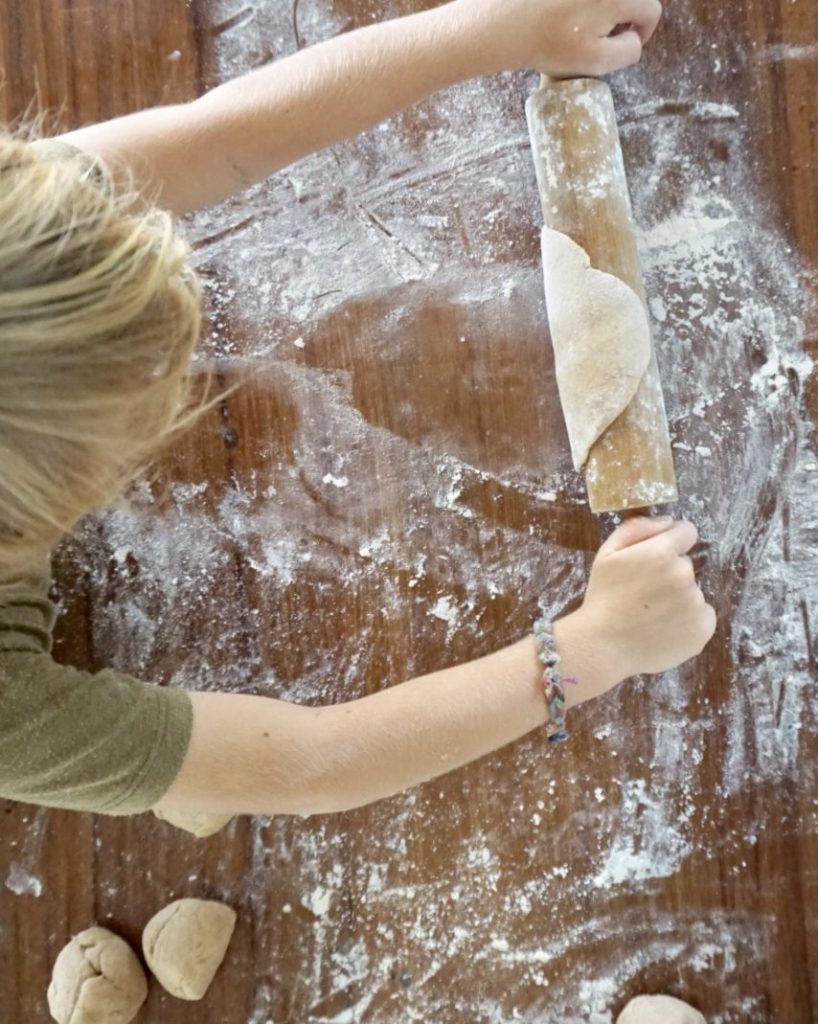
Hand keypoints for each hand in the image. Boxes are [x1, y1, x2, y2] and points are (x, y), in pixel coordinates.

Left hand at [449, 0, 662, 77]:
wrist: (510, 22)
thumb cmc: (552, 44)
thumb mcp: (597, 60)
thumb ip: (628, 50)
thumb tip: (635, 37)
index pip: (651, 10)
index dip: (644, 31)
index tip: (627, 43)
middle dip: (623, 17)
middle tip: (601, 37)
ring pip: (608, 1)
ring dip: (603, 11)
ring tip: (581, 26)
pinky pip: (586, 1)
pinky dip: (584, 7)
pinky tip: (567, 15)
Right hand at [553, 517, 716, 700]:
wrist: (602, 646)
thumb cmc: (602, 597)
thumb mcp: (607, 553)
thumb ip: (637, 529)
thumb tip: (668, 522)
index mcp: (662, 553)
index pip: (686, 532)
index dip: (670, 542)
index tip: (655, 559)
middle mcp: (684, 575)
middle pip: (685, 566)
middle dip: (668, 573)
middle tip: (643, 594)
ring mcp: (696, 604)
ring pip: (691, 592)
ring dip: (677, 599)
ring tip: (650, 615)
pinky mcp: (703, 629)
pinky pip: (701, 615)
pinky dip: (686, 621)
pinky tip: (662, 628)